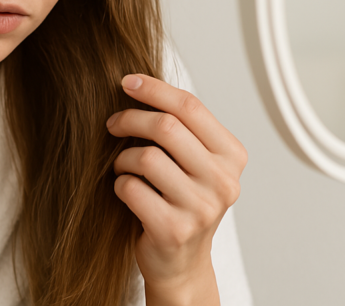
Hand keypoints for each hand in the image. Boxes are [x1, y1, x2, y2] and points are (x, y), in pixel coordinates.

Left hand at [106, 74, 246, 305]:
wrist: (182, 263)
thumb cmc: (181, 200)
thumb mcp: (194, 161)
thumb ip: (181, 127)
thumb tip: (138, 83)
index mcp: (232, 156)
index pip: (191, 106)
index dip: (154, 89)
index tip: (126, 81)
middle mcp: (223, 181)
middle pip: (166, 127)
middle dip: (130, 119)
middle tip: (112, 124)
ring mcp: (201, 209)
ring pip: (146, 157)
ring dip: (123, 158)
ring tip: (123, 167)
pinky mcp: (174, 230)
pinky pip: (131, 188)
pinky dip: (120, 184)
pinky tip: (126, 191)